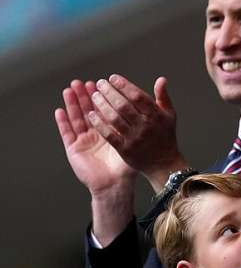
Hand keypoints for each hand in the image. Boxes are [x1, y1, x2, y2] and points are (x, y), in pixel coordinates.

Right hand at [55, 80, 135, 196]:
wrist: (115, 185)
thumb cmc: (126, 166)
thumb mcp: (135, 142)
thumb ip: (142, 125)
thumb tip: (153, 109)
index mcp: (110, 130)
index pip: (105, 109)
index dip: (103, 96)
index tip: (102, 83)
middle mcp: (96, 134)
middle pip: (89, 110)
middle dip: (86, 96)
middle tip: (84, 82)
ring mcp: (84, 141)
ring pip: (77, 118)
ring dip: (73, 104)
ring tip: (70, 89)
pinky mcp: (74, 149)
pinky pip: (67, 133)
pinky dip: (63, 122)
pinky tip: (60, 110)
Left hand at [87, 74, 187, 190]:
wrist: (164, 163)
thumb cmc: (165, 136)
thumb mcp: (169, 115)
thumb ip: (163, 97)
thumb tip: (161, 79)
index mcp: (157, 115)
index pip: (138, 96)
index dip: (124, 85)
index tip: (112, 78)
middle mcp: (146, 126)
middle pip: (124, 105)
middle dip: (110, 92)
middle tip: (100, 84)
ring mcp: (135, 138)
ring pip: (115, 118)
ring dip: (102, 105)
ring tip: (94, 96)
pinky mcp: (125, 150)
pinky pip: (109, 134)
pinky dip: (99, 124)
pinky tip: (91, 115)